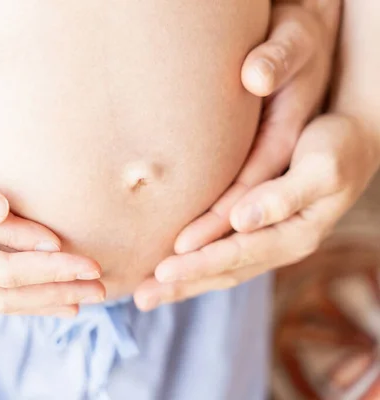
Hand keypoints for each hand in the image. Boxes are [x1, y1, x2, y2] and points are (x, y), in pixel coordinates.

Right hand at [0, 163, 103, 315]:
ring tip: (76, 302)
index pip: (6, 272)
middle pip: (10, 294)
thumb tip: (3, 206)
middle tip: (101, 291)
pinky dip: (10, 297)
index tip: (90, 268)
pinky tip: (24, 295)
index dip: (51, 270)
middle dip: (57, 292)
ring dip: (39, 300)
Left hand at [135, 115, 378, 309]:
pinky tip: (172, 269)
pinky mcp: (259, 232)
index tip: (163, 270)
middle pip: (224, 272)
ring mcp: (270, 242)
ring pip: (221, 270)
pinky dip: (196, 266)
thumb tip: (241, 220)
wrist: (355, 142)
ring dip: (184, 283)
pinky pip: (224, 256)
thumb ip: (282, 196)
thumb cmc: (339, 148)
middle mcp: (281, 246)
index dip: (200, 263)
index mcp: (295, 234)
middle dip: (182, 285)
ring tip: (145, 293)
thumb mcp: (321, 169)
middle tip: (141, 297)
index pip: (238, 255)